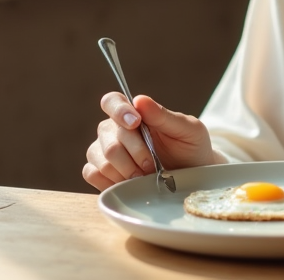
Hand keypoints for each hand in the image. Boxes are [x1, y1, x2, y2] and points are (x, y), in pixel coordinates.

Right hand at [83, 92, 217, 190]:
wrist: (192, 177)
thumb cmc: (191, 148)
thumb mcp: (188, 129)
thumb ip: (164, 116)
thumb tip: (140, 100)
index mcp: (134, 113)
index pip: (112, 101)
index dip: (118, 111)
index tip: (135, 123)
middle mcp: (114, 130)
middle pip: (109, 137)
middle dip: (134, 154)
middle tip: (153, 165)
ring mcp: (104, 151)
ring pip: (100, 157)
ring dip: (125, 170)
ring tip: (144, 176)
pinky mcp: (100, 172)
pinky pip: (91, 174)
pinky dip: (110, 181)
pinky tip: (127, 184)